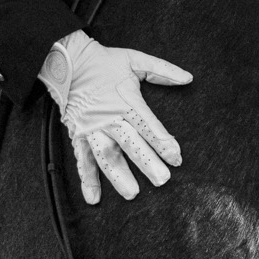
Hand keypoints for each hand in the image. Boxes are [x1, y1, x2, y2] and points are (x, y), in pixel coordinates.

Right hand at [40, 30, 191, 204]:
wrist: (69, 62)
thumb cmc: (106, 62)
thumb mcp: (136, 60)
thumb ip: (163, 70)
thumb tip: (188, 78)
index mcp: (127, 101)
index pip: (149, 125)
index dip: (163, 141)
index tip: (177, 156)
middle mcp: (110, 118)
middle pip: (131, 143)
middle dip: (147, 162)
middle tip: (162, 180)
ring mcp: (92, 129)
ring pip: (106, 155)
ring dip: (119, 176)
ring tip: (132, 193)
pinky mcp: (78, 135)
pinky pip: (83, 160)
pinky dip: (87, 179)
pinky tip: (94, 198)